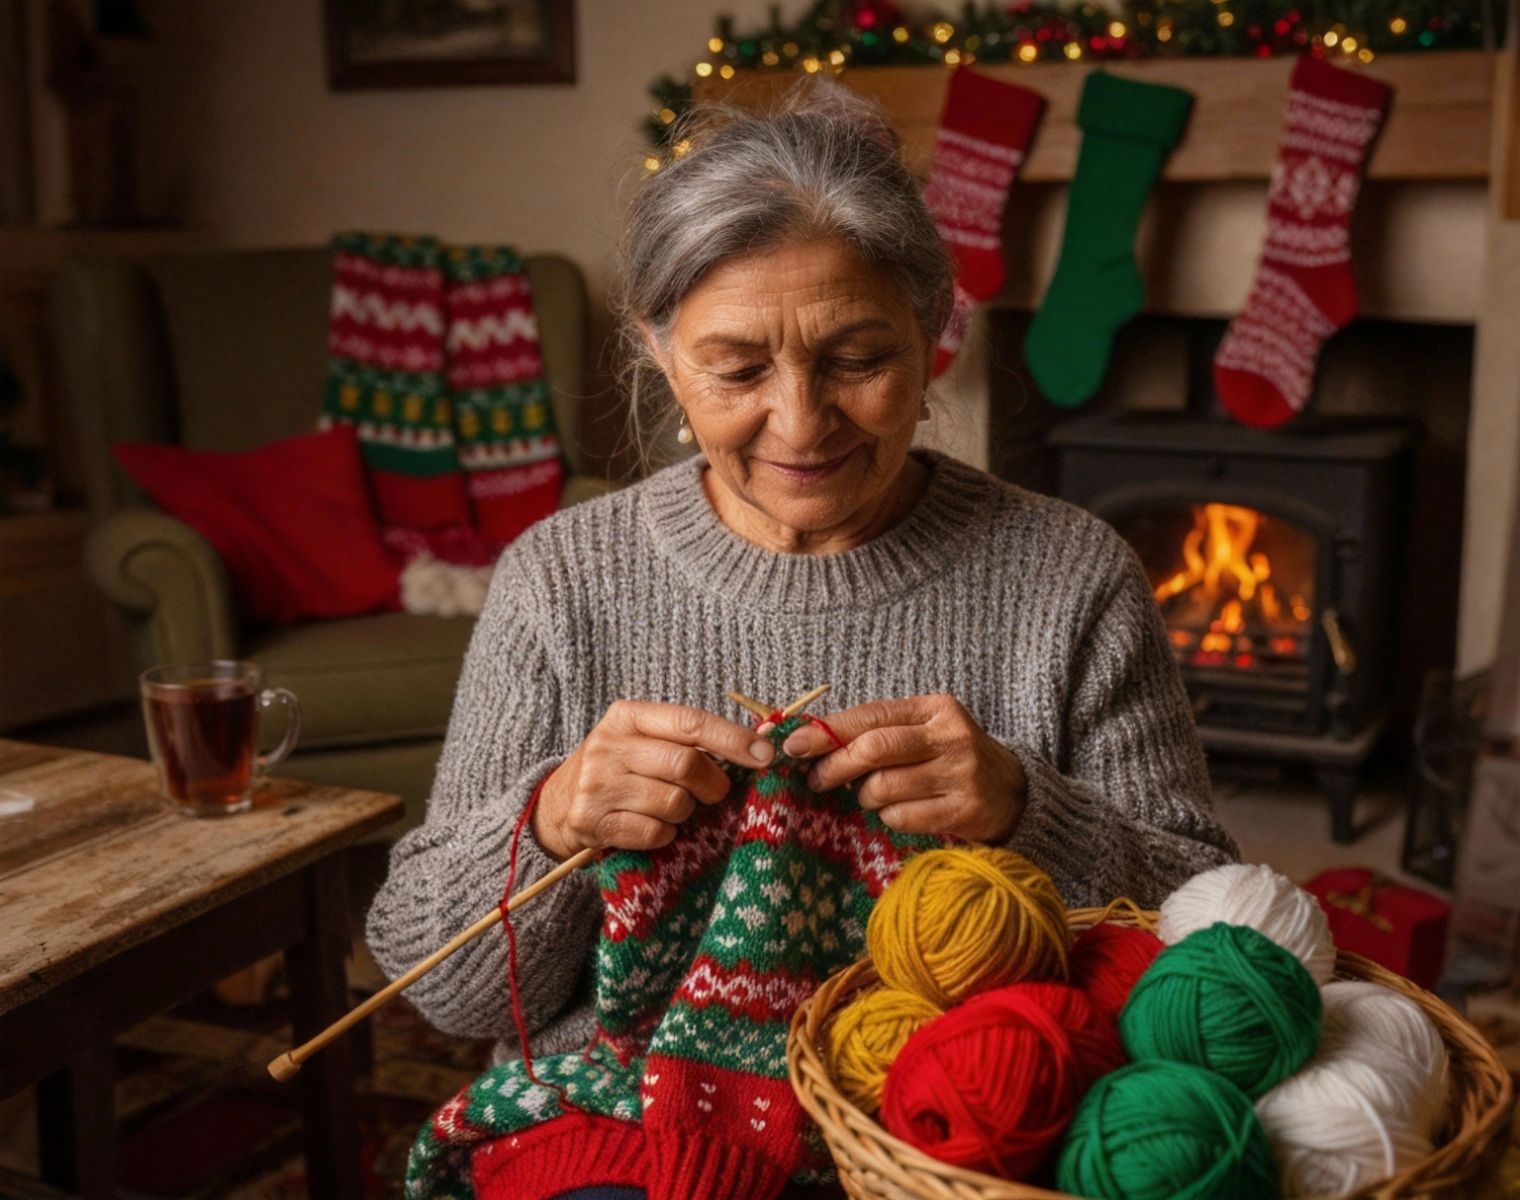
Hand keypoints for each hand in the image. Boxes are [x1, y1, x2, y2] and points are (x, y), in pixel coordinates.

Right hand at [533, 701, 774, 858]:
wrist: (555, 805)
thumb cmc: (618, 768)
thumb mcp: (642, 739)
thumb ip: (688, 738)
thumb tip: (757, 747)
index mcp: (627, 716)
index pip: (690, 721)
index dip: (733, 739)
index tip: (766, 755)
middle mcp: (609, 745)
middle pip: (686, 765)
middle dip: (713, 784)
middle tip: (715, 792)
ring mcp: (597, 784)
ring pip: (674, 803)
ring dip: (685, 812)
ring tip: (670, 807)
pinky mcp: (592, 821)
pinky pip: (655, 833)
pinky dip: (664, 834)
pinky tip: (650, 826)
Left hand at [780, 694, 1024, 842]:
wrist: (1014, 794)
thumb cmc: (951, 759)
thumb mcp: (924, 732)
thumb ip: (879, 731)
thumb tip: (813, 741)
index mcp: (935, 709)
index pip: (871, 715)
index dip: (827, 730)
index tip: (794, 744)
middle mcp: (951, 737)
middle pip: (874, 748)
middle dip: (835, 765)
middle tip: (815, 779)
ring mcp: (961, 774)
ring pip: (884, 786)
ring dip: (865, 796)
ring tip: (870, 796)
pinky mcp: (965, 810)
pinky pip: (902, 817)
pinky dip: (889, 817)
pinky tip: (898, 812)